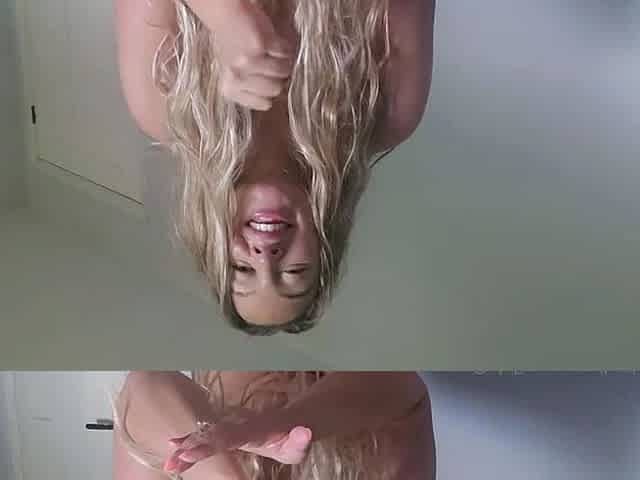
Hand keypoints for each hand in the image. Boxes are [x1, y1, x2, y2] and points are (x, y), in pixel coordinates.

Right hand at [162, 414, 311, 473]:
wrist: (296, 419)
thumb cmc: (296, 435)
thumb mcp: (301, 442)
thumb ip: (300, 440)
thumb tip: (304, 433)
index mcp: (255, 429)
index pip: (232, 436)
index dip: (214, 441)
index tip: (196, 447)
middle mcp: (241, 426)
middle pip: (215, 434)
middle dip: (196, 445)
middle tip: (176, 457)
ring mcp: (235, 428)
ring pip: (209, 434)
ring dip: (189, 444)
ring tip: (170, 459)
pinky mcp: (230, 432)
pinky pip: (208, 436)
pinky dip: (191, 440)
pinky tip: (174, 448)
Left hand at [205, 0, 295, 109]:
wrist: (224, 16)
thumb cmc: (230, 45)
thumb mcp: (234, 73)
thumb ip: (249, 89)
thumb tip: (275, 98)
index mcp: (230, 88)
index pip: (263, 104)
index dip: (270, 92)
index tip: (267, 82)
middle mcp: (238, 76)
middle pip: (275, 89)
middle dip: (279, 77)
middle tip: (273, 65)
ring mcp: (250, 61)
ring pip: (283, 72)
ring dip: (284, 61)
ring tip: (275, 53)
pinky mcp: (261, 45)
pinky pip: (285, 54)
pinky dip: (285, 48)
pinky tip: (275, 43)